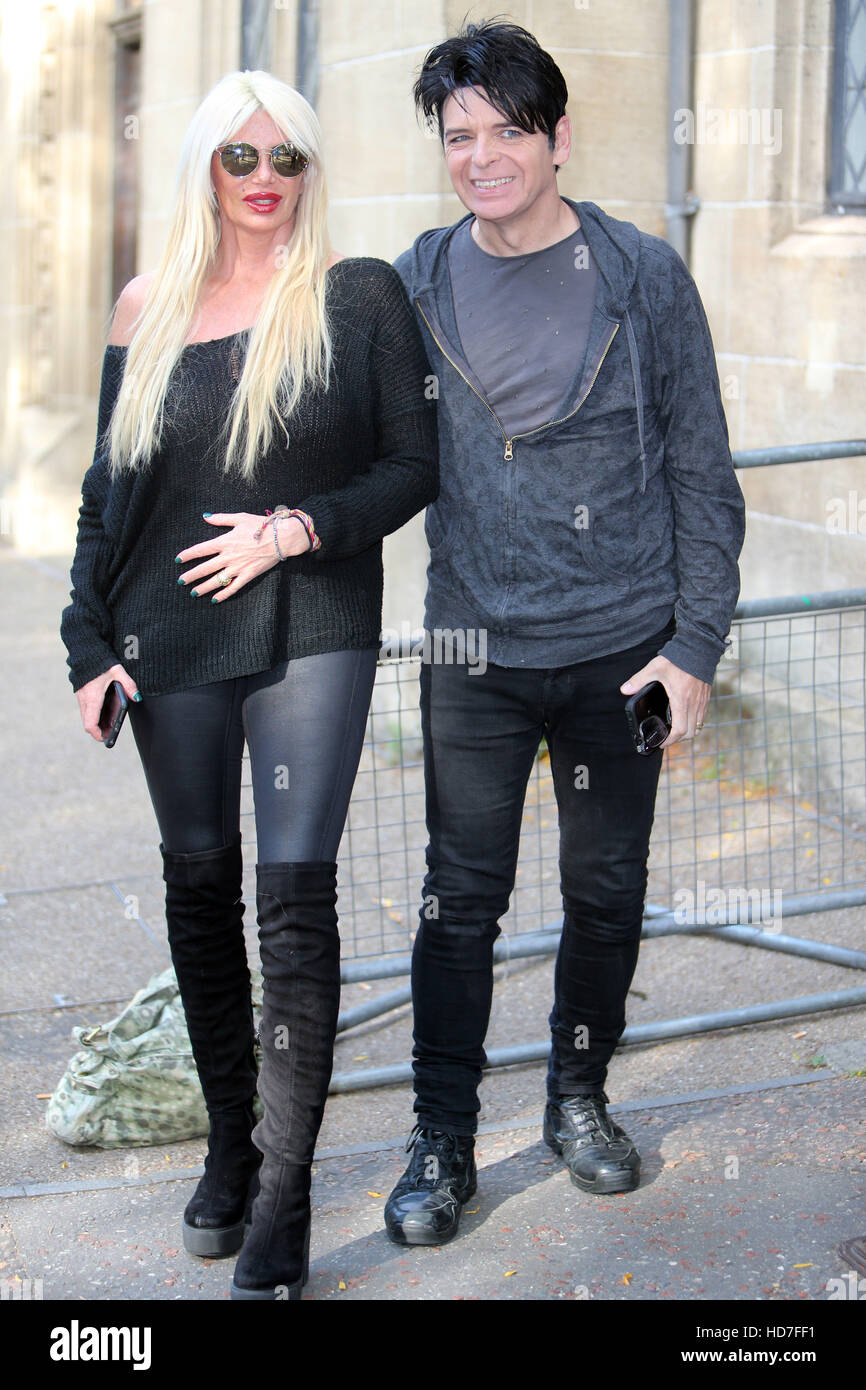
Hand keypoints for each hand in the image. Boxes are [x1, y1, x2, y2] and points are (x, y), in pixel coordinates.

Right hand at [75, 664, 139, 741]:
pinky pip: (84, 708)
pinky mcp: (80, 692)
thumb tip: (137, 697)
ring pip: (85, 715)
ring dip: (94, 722)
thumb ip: (129, 685)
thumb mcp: (118, 671)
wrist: (85, 650)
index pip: (90, 723)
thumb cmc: (101, 660)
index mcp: (92, 697)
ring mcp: (80, 695)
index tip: (105, 738)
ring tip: (107, 724)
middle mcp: (83, 698)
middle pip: (87, 722)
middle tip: (108, 733)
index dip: (97, 733)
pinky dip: (92, 713)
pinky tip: (103, 711)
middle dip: (97, 730)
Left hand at [174, 512, 309, 602]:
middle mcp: (229, 556)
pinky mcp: (248, 575)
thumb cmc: (262, 526)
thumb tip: (205, 516)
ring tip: (193, 593)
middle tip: (180, 581)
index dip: (188, 555)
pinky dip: (223, 594)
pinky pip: (233, 588)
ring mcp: (238, 568)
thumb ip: (221, 519)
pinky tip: (214, 600)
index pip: (201, 549)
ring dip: (203, 587)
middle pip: (205, 568)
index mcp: (225, 541)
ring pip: (217, 580)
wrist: (282, 538)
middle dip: (191, 576)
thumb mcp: (240, 518)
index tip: (178, 560)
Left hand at [620, 655, 709, 746]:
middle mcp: (694, 704)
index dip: (671, 741)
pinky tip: (684, 717)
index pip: (680, 730)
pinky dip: (694, 723)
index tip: (661, 743)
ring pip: (698, 726)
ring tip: (675, 731)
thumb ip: (639, 680)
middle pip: (690, 733)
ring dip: (687, 732)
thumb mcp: (654, 669)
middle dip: (679, 740)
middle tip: (667, 738)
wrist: (699, 648)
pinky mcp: (706, 697)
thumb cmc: (678, 659)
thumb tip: (625, 689)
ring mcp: (702, 702)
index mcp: (681, 700)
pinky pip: (702, 717)